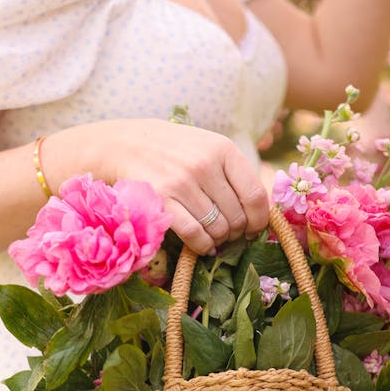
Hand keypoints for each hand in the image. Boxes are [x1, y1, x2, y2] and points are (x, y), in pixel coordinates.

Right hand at [46, 118, 269, 255]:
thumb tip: (262, 212)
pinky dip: (202, 246)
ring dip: (218, 240)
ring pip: (218, 229)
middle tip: (228, 235)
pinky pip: (194, 235)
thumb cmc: (175, 152)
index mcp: (223, 149)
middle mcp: (204, 164)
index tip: (253, 229)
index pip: (255, 195)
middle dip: (236, 232)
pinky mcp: (161, 201)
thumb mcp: (208, 148)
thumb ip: (234, 174)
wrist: (126, 144)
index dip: (258, 220)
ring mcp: (182, 183)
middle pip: (236, 216)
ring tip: (213, 238)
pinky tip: (202, 245)